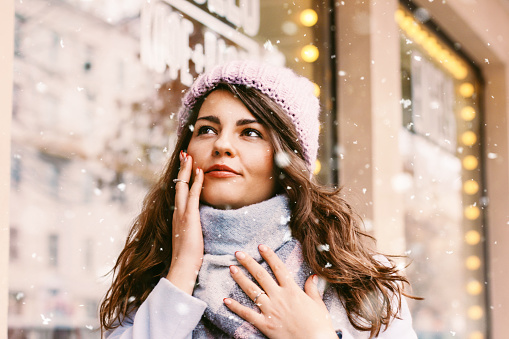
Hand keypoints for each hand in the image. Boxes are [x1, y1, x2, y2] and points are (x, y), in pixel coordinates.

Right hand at [166, 151, 204, 294]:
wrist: (182, 267)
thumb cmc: (187, 257)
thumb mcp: (189, 239)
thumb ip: (191, 229)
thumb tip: (195, 227)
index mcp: (177, 217)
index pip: (179, 193)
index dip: (182, 179)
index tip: (186, 167)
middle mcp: (176, 212)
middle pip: (178, 185)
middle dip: (181, 168)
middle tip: (184, 154)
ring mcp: (181, 213)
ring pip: (182, 186)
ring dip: (186, 170)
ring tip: (189, 156)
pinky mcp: (189, 216)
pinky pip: (193, 194)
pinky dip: (196, 182)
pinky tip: (199, 171)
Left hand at [224, 245, 337, 338]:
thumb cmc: (319, 325)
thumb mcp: (318, 304)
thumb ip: (312, 289)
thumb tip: (312, 276)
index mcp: (292, 290)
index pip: (278, 268)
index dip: (269, 255)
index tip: (261, 246)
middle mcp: (279, 297)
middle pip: (261, 275)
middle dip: (248, 263)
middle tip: (238, 253)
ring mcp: (270, 310)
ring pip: (252, 291)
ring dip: (240, 278)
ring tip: (231, 268)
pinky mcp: (265, 324)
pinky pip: (247, 314)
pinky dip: (236, 307)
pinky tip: (226, 300)